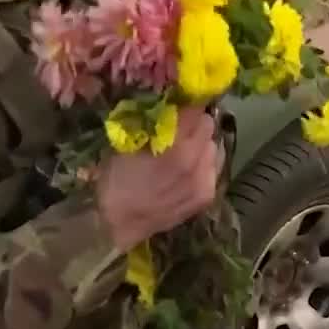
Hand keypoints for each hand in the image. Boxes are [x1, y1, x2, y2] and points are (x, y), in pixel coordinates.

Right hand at [96, 106, 220, 251]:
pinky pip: (212, 167)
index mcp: (175, 146)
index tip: (180, 102)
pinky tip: (187, 171)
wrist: (115, 225)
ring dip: (201, 144)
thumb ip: (152, 123)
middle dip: (195, 123)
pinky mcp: (207, 195)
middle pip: (208, 125)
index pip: (195, 110)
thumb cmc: (114, 181)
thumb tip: (168, 104)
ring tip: (184, 151)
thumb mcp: (127, 144)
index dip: (187, 103)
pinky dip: (203, 164)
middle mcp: (196, 161)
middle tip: (180, 127)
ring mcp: (204, 180)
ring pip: (214, 146)